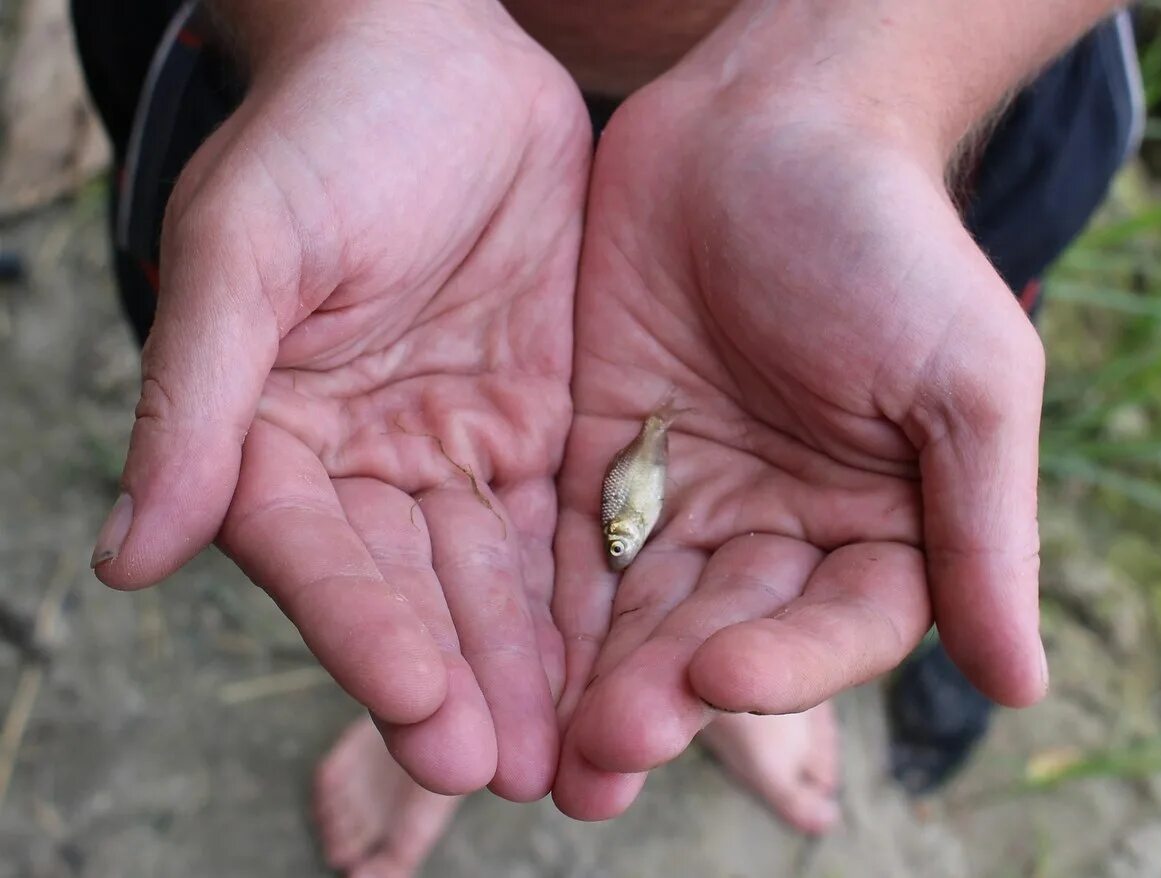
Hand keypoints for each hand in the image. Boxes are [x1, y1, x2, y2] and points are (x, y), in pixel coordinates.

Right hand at [90, 0, 590, 800]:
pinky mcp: (536, 425)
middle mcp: (366, 463)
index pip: (318, 557)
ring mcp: (455, 450)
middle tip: (505, 773)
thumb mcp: (247, 252)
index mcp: (276, 437)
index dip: (362, 632)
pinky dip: (589, 593)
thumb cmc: (321, 137)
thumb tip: (126, 557)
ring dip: (530, 667)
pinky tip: (626, 658)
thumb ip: (196, 401)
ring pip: (495, 578)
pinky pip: (564, 520)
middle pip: (413, 592)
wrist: (434, 61)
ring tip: (573, 755)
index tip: (419, 704)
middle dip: (460, 681)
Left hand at [551, 30, 1046, 817]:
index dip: (784, 666)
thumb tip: (1024, 685)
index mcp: (880, 525)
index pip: (835, 630)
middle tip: (602, 756)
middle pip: (725, 637)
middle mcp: (783, 529)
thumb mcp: (964, 376)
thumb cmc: (888, 238)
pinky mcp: (605, 457)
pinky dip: (545, 605)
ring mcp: (690, 498)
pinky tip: (505, 658)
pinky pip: (573, 544)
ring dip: (595, 680)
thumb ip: (983, 528)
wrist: (772, 118)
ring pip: (640, 611)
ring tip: (551, 753)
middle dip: (665, 694)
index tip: (717, 676)